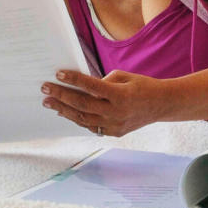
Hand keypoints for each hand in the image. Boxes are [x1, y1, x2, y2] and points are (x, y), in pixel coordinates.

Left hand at [41, 69, 169, 136]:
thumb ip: (103, 82)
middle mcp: (116, 112)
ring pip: (83, 119)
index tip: (58, 73)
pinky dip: (76, 119)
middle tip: (45, 89)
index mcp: (120, 95)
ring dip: (63, 110)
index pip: (91, 87)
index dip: (73, 79)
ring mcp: (115, 125)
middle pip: (82, 105)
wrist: (162, 105)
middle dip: (61, 96)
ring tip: (49, 102)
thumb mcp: (124, 76)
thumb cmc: (142, 86)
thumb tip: (81, 87)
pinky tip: (65, 112)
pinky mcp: (114, 133)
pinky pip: (91, 126)